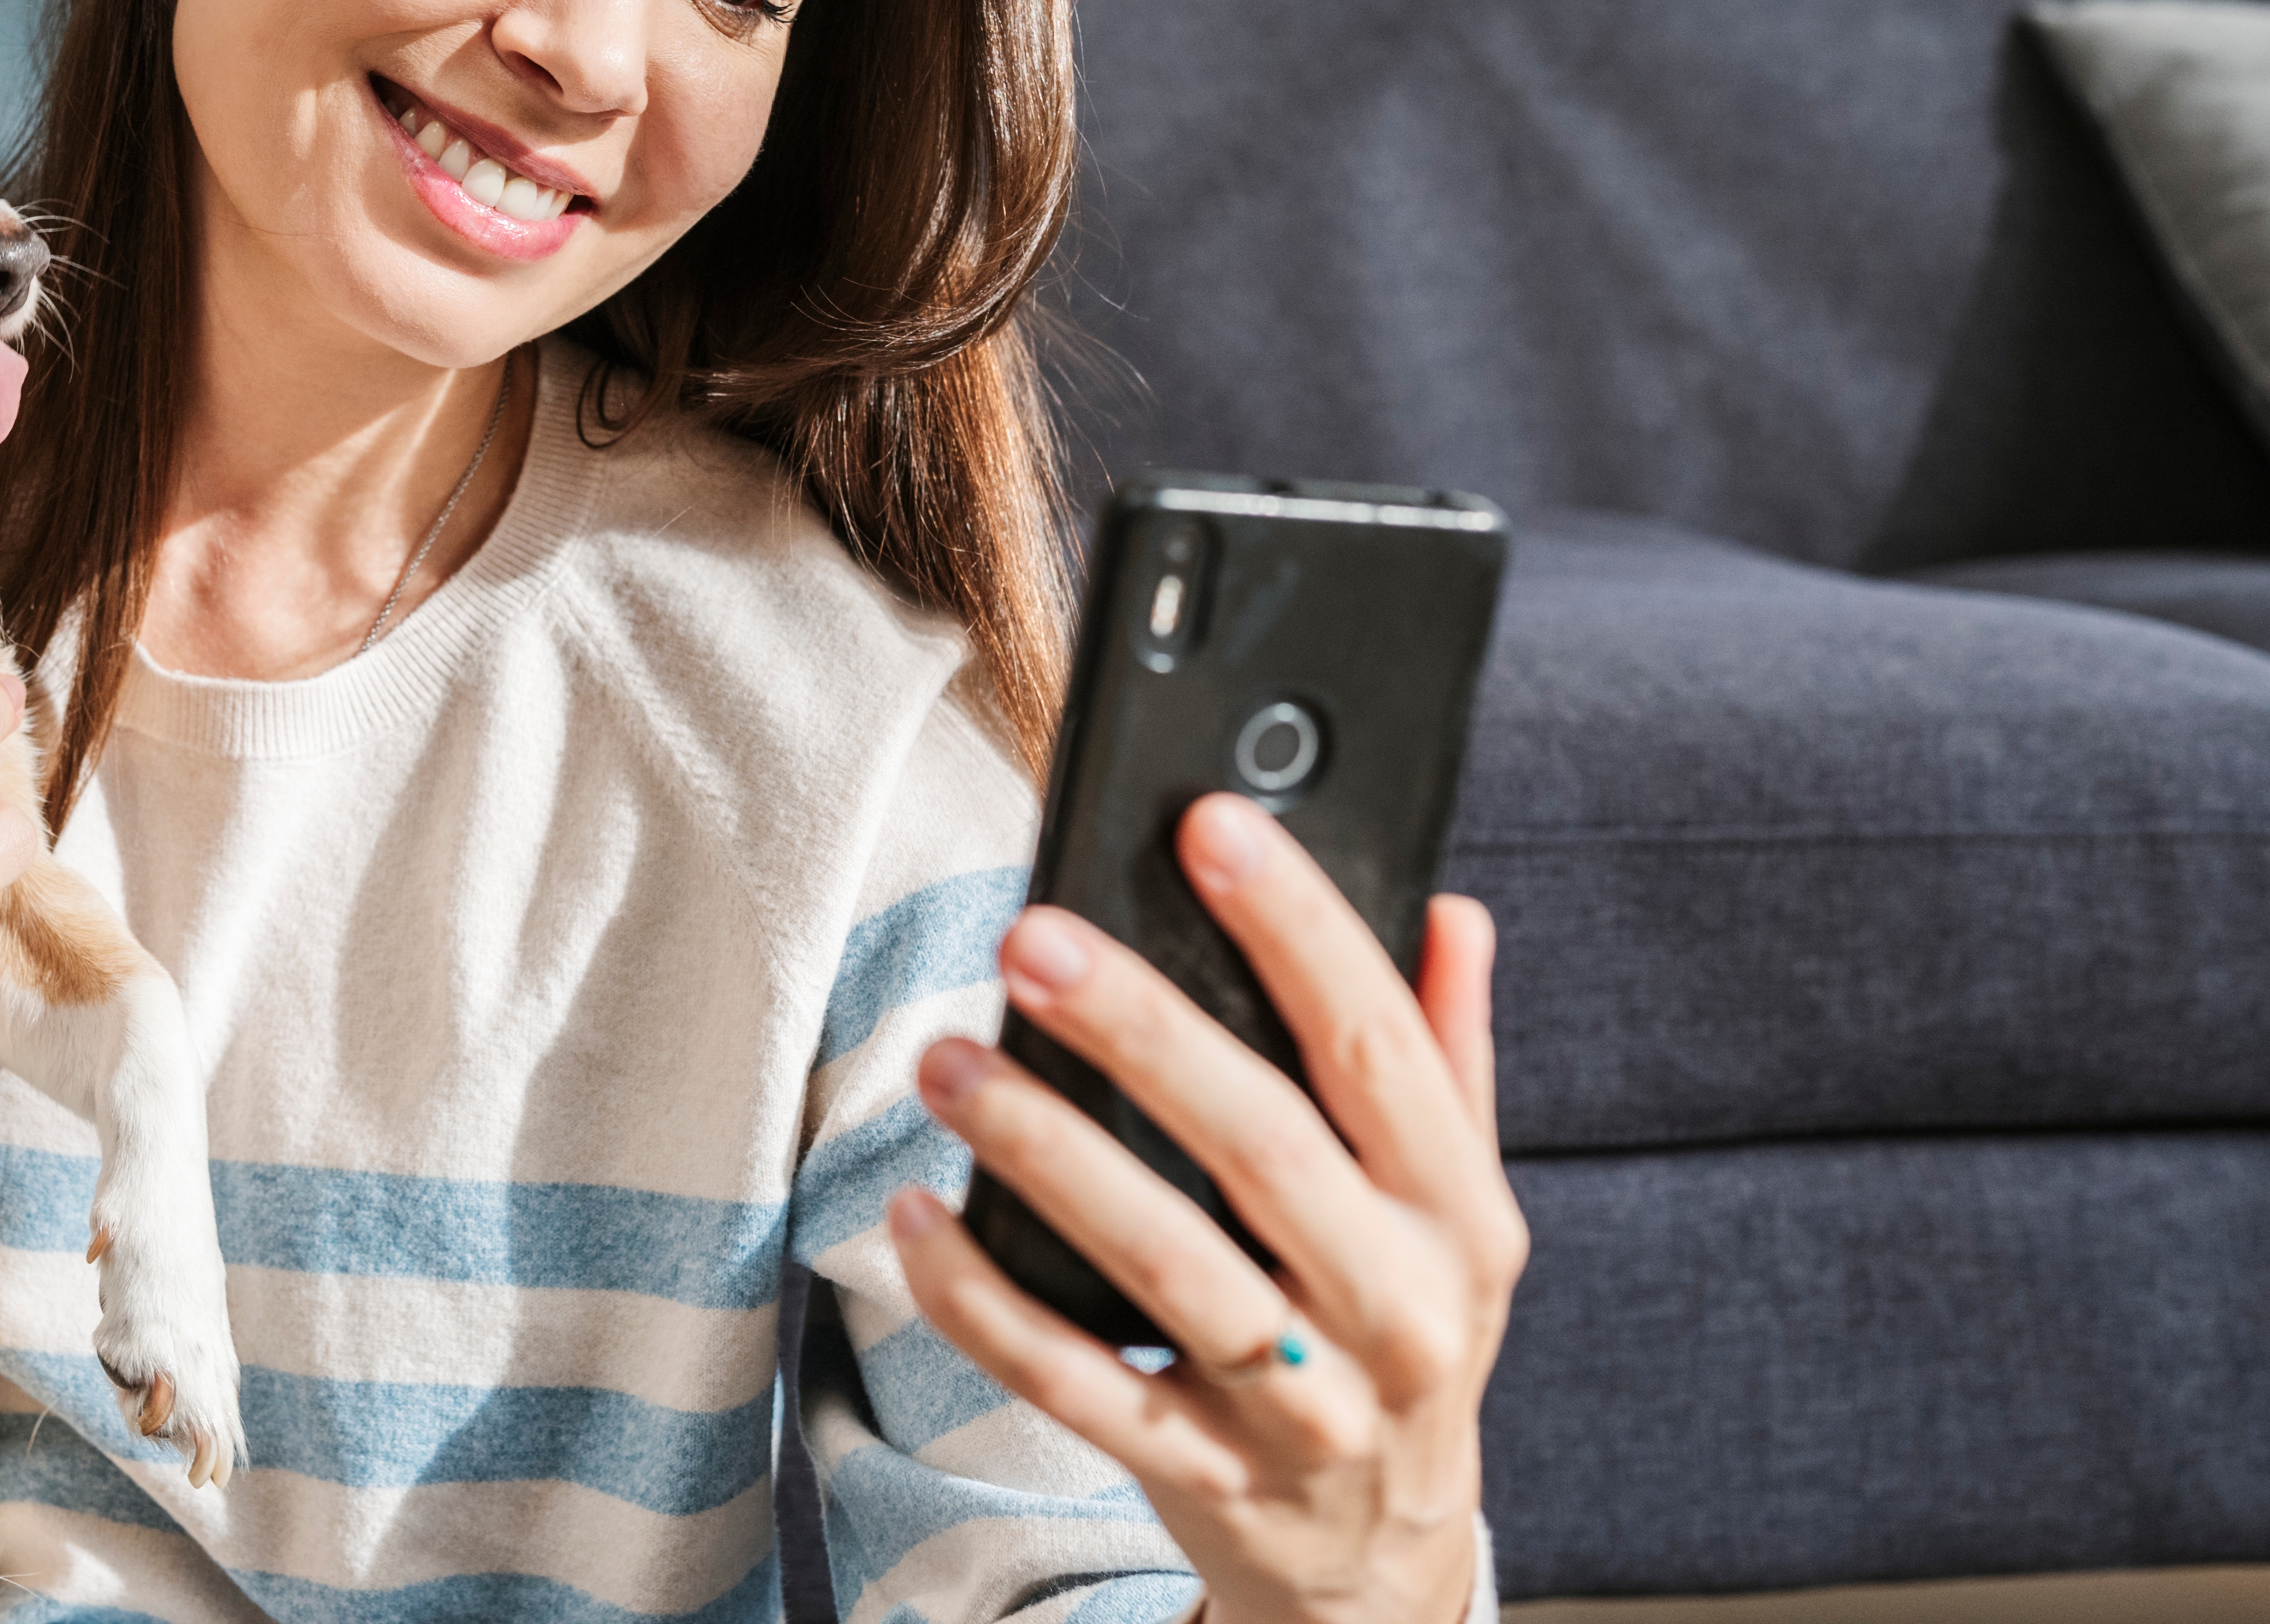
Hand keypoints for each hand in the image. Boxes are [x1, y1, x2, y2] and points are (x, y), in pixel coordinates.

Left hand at [886, 794, 1524, 1623]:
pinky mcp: (1201, 1478)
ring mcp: (1299, 1404)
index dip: (1302, 928)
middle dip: (1146, 1031)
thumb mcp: (1454, 1209)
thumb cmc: (1397, 1330)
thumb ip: (1446, 1058)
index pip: (1380, 1044)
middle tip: (1034, 936)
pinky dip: (987, 1305)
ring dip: (1048, 1153)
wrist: (1384, 1563)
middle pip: (1265, 1146)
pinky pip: (1078, 1387)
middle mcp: (1395, 1308)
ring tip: (948, 1061)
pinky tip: (915, 1220)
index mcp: (1458, 1215)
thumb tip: (1451, 909)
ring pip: (1166, 1265)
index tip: (1211, 822)